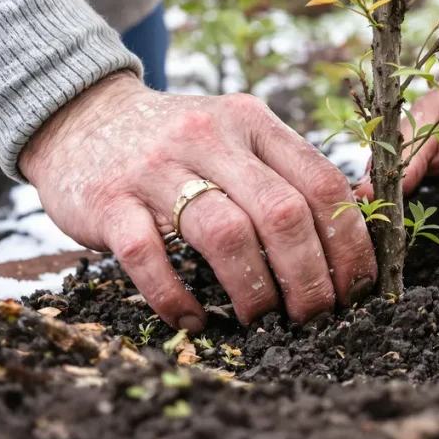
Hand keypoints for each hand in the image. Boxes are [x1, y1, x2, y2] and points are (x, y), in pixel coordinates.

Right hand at [20, 72, 376, 331]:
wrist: (80, 115)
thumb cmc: (178, 142)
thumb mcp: (238, 134)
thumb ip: (288, 169)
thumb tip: (358, 217)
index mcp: (252, 122)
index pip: (320, 181)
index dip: (349, 241)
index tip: (357, 287)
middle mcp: (210, 136)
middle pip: (281, 212)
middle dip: (309, 276)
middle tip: (314, 316)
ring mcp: (156, 167)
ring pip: (225, 233)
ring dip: (254, 290)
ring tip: (262, 322)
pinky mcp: (109, 200)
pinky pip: (149, 256)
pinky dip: (176, 297)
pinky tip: (193, 321)